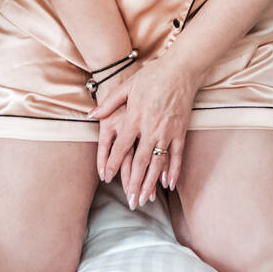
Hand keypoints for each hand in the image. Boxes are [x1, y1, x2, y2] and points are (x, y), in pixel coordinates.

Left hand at [91, 58, 200, 208]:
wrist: (181, 69)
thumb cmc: (152, 76)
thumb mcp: (126, 86)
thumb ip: (109, 103)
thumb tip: (92, 115)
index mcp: (134, 117)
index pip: (121, 147)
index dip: (113, 164)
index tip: (108, 179)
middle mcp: (150, 128)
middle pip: (140, 162)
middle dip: (134, 184)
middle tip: (130, 202)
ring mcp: (167, 131)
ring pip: (158, 163)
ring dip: (151, 183)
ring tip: (146, 199)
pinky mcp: (181, 131)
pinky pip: (176, 155)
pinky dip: (173, 171)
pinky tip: (168, 185)